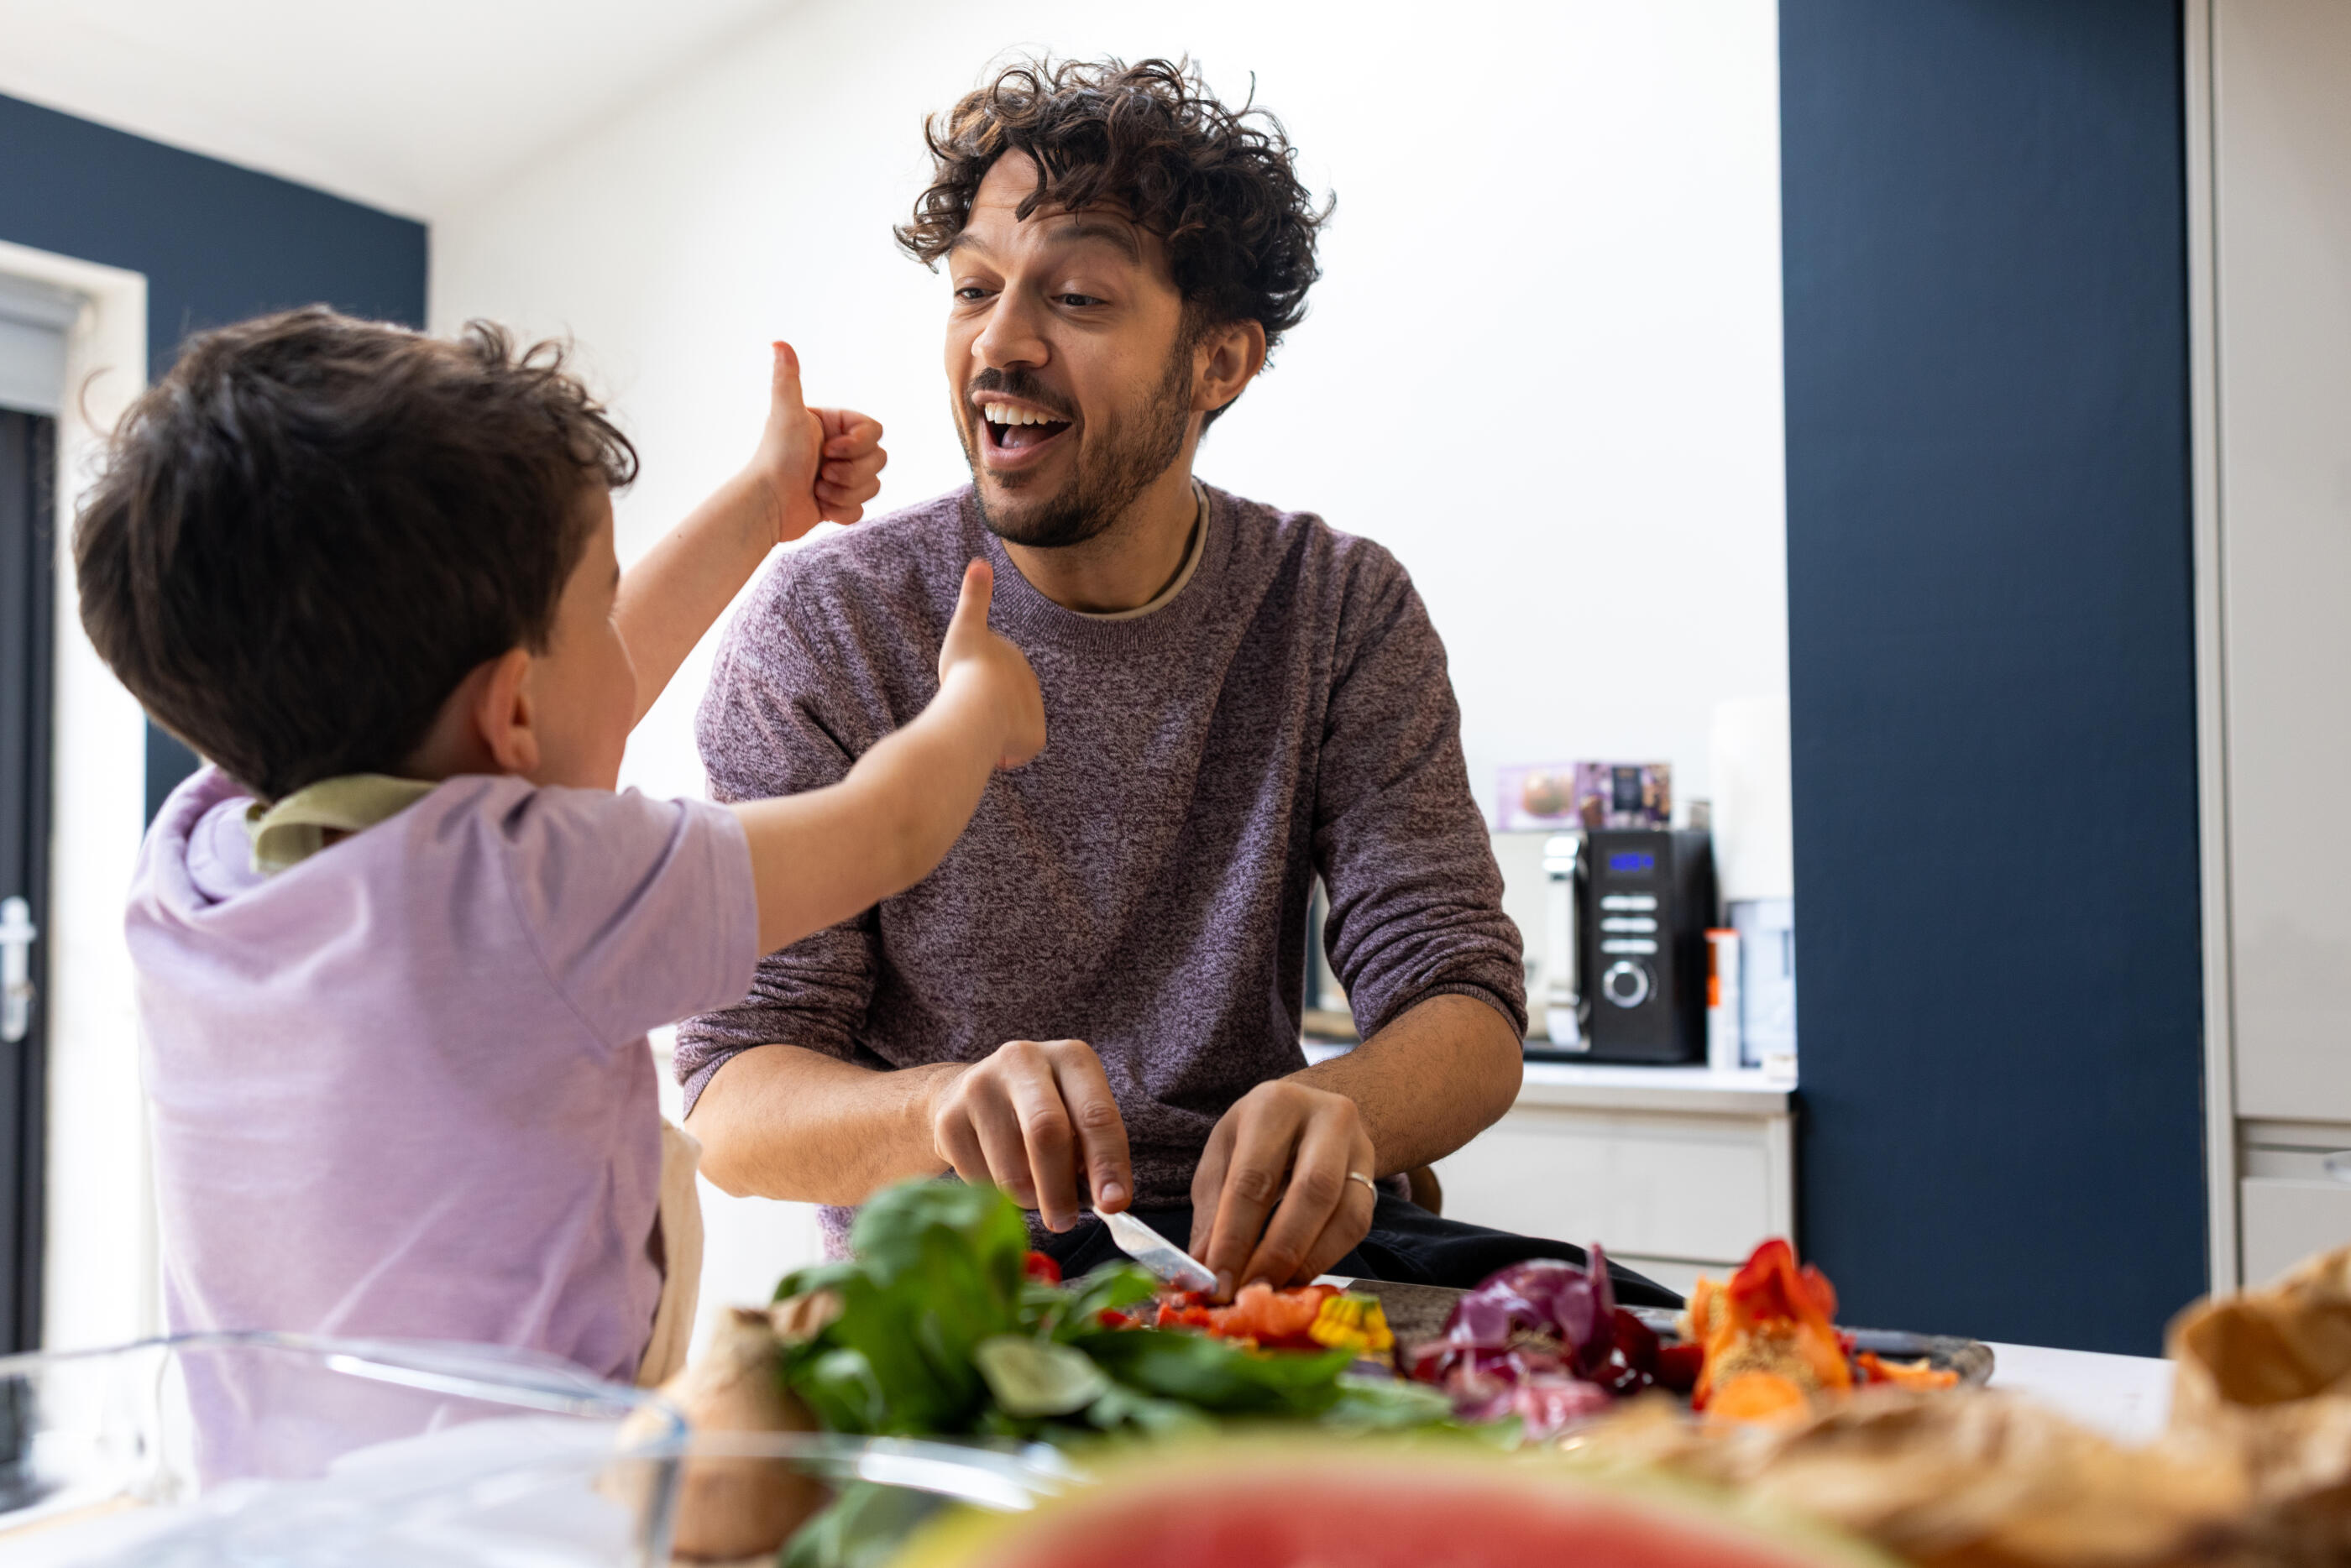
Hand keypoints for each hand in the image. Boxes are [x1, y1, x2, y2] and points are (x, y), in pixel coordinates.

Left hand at [746, 341, 886, 543]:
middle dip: (851, 472)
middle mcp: (838, 449)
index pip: (875, 431)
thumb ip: (787, 379)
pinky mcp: (838, 503)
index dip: (858, 444)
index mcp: (833, 425)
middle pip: (879, 459)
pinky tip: (819, 507)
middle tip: (820, 472)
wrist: (766, 505)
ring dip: (844, 492)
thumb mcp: (786, 414)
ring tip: (816, 489)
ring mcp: (840, 476)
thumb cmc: (776, 458)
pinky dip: (840, 512)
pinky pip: (861, 510)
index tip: (828, 450)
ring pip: (873, 486)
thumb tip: (778, 343)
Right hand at [926, 1038, 1134, 1231]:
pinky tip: (998, 1175)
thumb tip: (1107, 1201)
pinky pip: (978, 1178)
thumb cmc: (1038, 1110)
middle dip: (1060, 1188)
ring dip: (1028, 1197)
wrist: (966, 1092)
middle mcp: (1023, 1060)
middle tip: (1065, 1222)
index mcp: (1070, 1058)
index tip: (1114, 1204)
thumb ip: (1092, 1151)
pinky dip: (996, 1195)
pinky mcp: (948, 1118)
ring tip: (1033, 1194)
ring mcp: (979, 1086)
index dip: (1108, 1163)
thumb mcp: (1075, 1115)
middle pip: (1046, 1132)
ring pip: (1011, 1167)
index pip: (1096, 1114)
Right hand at [937, 561, 1044, 767]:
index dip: (974, 679)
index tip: (960, 682)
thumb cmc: (966, 666)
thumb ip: (975, 596)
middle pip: (1001, 700)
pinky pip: (1015, 751)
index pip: (994, 672)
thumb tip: (981, 560)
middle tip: (961, 707)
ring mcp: (1034, 714)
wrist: (979, 705)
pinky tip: (985, 752)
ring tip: (971, 729)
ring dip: (992, 731)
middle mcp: (1031, 687)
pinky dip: (1001, 753)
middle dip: (984, 705)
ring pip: (1007, 726)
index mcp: (1016, 660)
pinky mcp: (1034, 741)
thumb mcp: (966, 626)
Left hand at [1189, 1080, 1377, 1297]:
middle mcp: (1326, 1118)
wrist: (1309, 1112)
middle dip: (1278, 1253)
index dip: (1235, 1237)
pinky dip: (1326, 1259)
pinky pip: (1358, 1227)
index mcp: (1274, 1105)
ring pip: (1345, 1215)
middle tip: (1250, 1293)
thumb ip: (1213, 1209)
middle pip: (1312, 1192)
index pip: (1254, 1178)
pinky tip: (1296, 1276)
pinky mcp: (1375, 1178)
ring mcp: (1359, 1147)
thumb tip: (1205, 1269)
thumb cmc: (1256, 1136)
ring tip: (1272, 1291)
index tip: (1218, 1283)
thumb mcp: (1223, 1154)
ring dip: (1307, 1262)